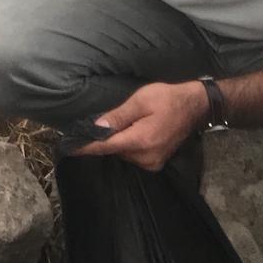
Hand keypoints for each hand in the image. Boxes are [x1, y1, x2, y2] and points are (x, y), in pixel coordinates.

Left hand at [73, 82, 206, 171]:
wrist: (194, 107)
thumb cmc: (166, 98)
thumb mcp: (140, 101)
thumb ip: (119, 116)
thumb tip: (97, 126)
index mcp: (140, 141)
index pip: (106, 147)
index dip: (86, 147)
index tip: (68, 148)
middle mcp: (146, 158)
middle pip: (114, 150)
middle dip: (105, 138)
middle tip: (97, 122)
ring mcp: (152, 163)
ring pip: (123, 153)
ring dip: (118, 141)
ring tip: (122, 122)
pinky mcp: (156, 163)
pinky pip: (134, 155)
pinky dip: (128, 145)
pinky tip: (130, 131)